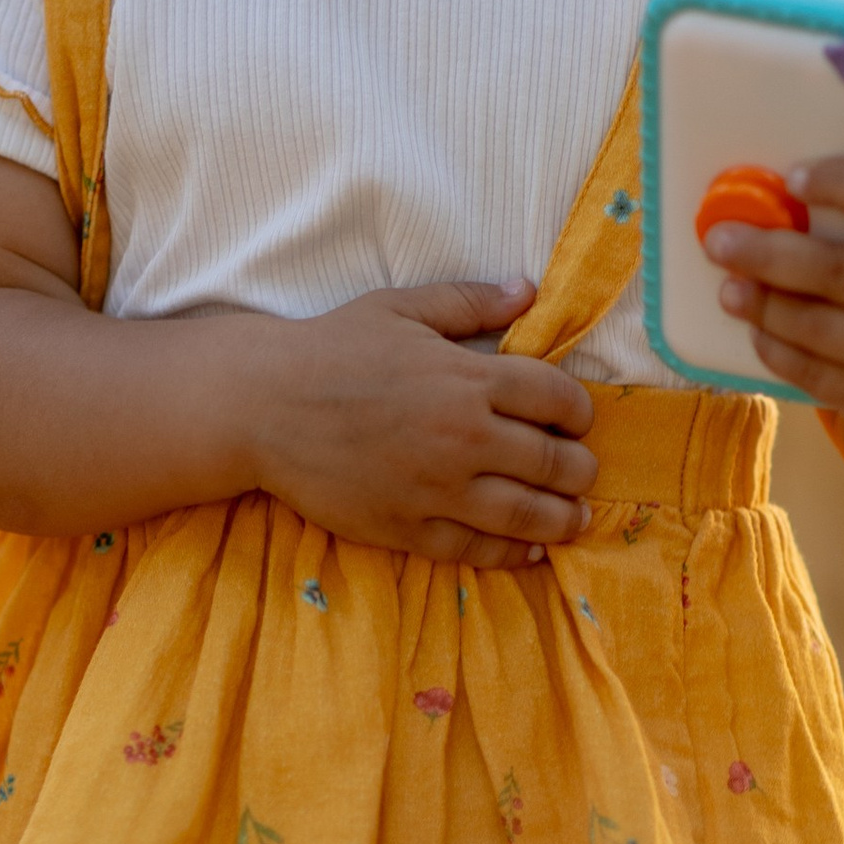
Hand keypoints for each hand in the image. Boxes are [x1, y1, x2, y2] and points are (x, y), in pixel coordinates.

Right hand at [253, 281, 596, 565]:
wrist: (262, 407)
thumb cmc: (330, 350)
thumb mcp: (401, 309)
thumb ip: (469, 302)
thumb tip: (528, 290)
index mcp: (467, 378)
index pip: (558, 400)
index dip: (580, 412)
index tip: (578, 420)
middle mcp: (463, 438)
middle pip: (555, 463)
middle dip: (580, 469)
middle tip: (582, 471)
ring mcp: (437, 490)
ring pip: (528, 515)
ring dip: (564, 519)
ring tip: (574, 517)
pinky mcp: (409, 529)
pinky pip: (478, 550)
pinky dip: (515, 554)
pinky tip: (530, 550)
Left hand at [703, 160, 843, 508]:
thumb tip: (822, 173)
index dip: (843, 184)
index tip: (793, 178)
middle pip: (841, 272)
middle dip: (770, 254)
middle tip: (720, 240)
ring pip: (822, 330)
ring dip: (765, 307)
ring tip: (728, 289)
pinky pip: (821, 377)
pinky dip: (781, 353)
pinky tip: (758, 333)